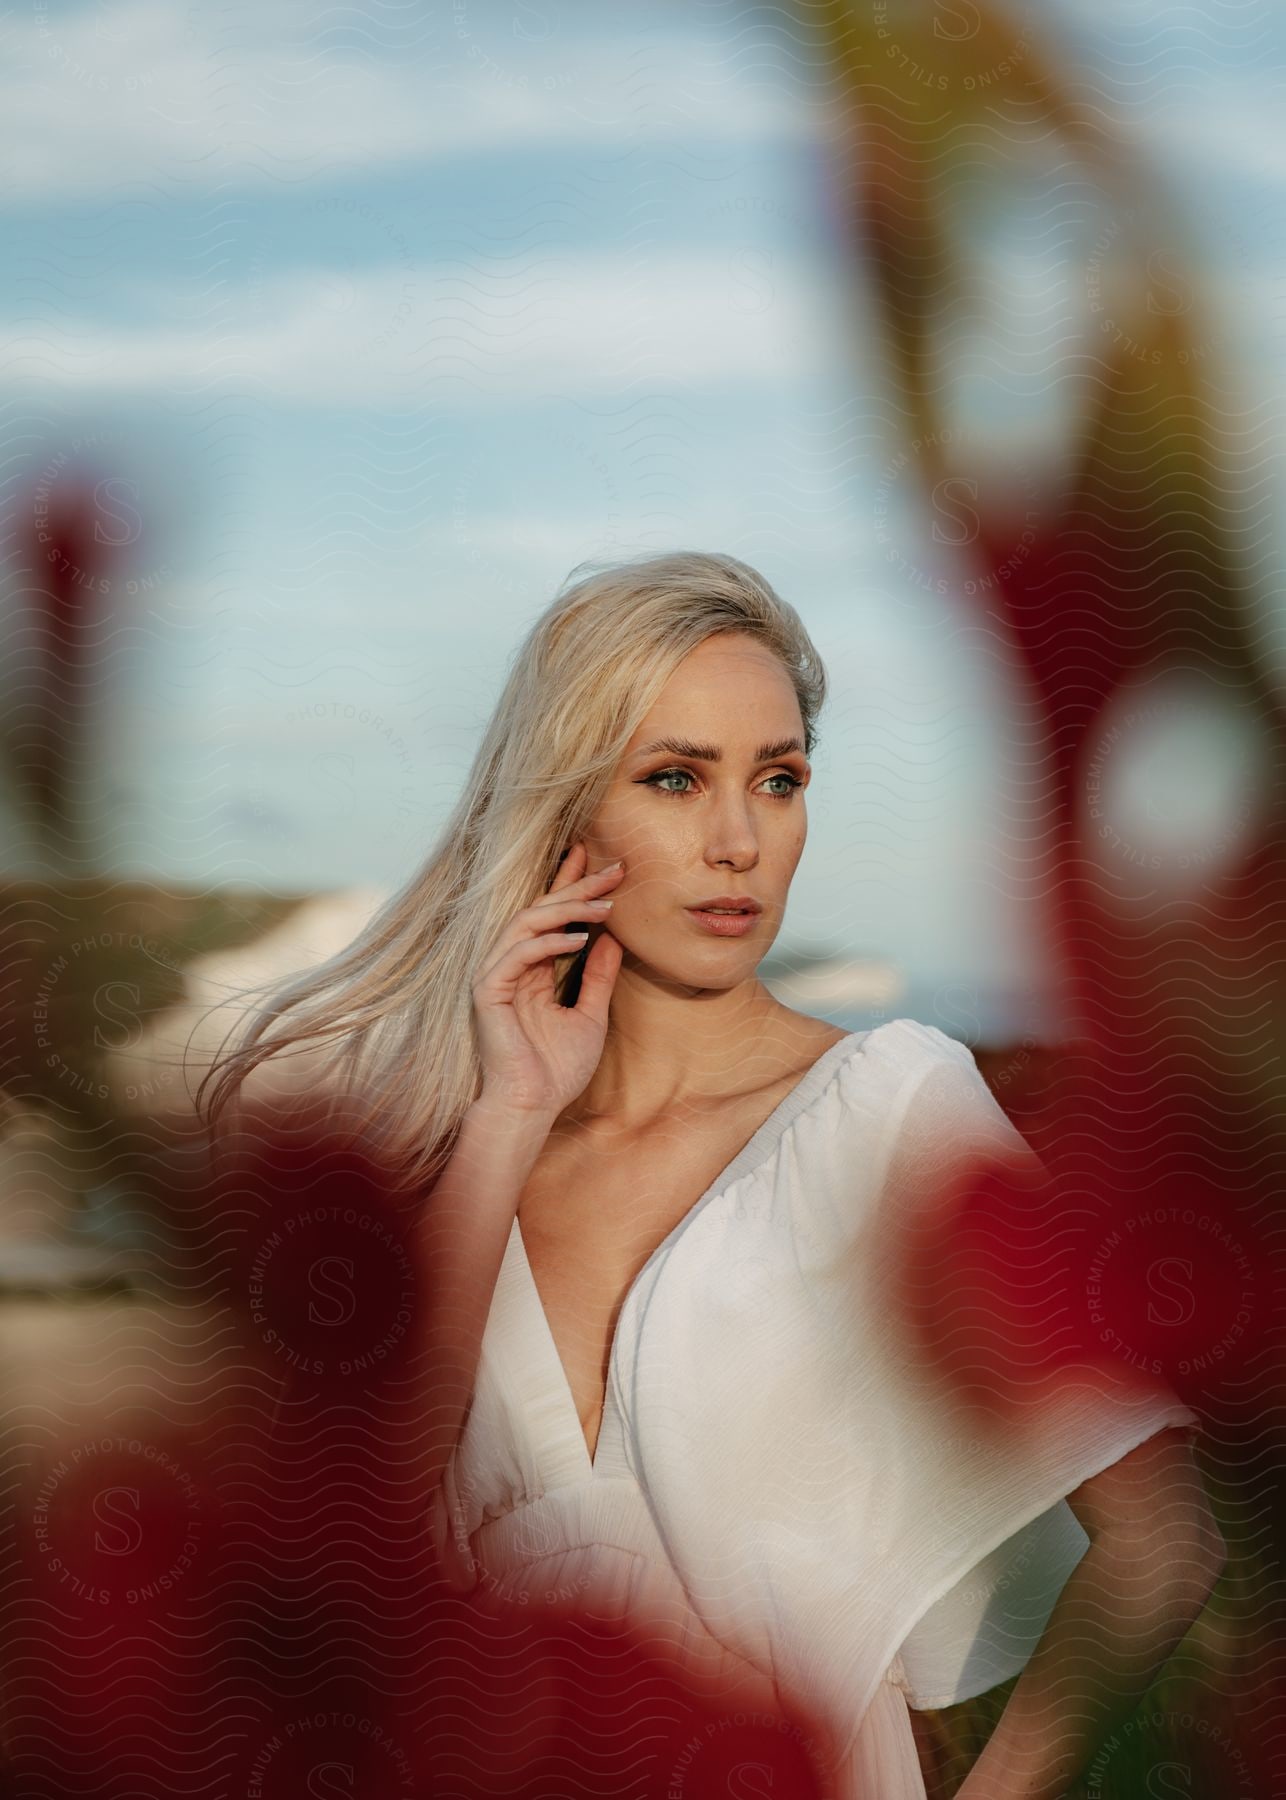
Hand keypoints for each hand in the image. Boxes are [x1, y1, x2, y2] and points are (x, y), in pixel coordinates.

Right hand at [470, 840, 624, 1118]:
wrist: (532, 1107)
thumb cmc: (557, 1070)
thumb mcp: (590, 1015)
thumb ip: (598, 977)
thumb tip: (614, 938)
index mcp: (533, 969)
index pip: (554, 917)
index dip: (575, 887)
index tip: (605, 864)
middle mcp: (512, 965)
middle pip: (543, 910)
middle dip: (578, 886)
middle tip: (613, 868)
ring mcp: (497, 974)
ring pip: (528, 923)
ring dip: (567, 910)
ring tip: (604, 905)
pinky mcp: (488, 990)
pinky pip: (517, 954)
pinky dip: (548, 943)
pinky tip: (579, 939)